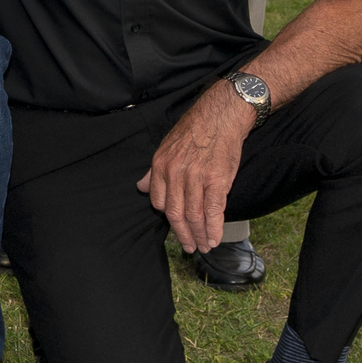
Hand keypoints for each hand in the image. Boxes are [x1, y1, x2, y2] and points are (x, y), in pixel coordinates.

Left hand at [140, 86, 252, 251]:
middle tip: (189, 247)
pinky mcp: (217, 180)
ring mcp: (196, 177)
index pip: (159, 202)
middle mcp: (175, 173)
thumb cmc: (194, 130)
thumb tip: (140, 187)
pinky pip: (213, 210)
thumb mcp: (166, 146)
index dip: (168, 218)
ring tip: (204, 246)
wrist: (220, 115)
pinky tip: (214, 238)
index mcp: (160, 165)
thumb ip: (154, 171)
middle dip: (183, 234)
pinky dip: (214, 228)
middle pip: (175, 213)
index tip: (177, 227)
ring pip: (194, 215)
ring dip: (199, 235)